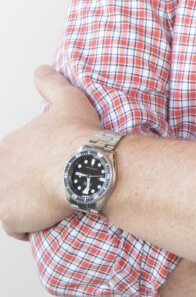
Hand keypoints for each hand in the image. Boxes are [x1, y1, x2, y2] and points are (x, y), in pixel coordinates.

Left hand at [0, 66, 99, 239]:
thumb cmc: (79, 136)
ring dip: (24, 204)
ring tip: (47, 201)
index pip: (10, 157)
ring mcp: (2, 193)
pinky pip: (15, 227)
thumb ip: (51, 84)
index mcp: (10, 144)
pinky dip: (28, 225)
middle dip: (22, 183)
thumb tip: (42, 69)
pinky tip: (46, 217)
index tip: (46, 164)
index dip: (28, 162)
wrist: (86, 167)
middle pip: (6, 180)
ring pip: (7, 203)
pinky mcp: (10, 217)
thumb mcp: (68, 99)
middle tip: (48, 182)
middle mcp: (0, 168)